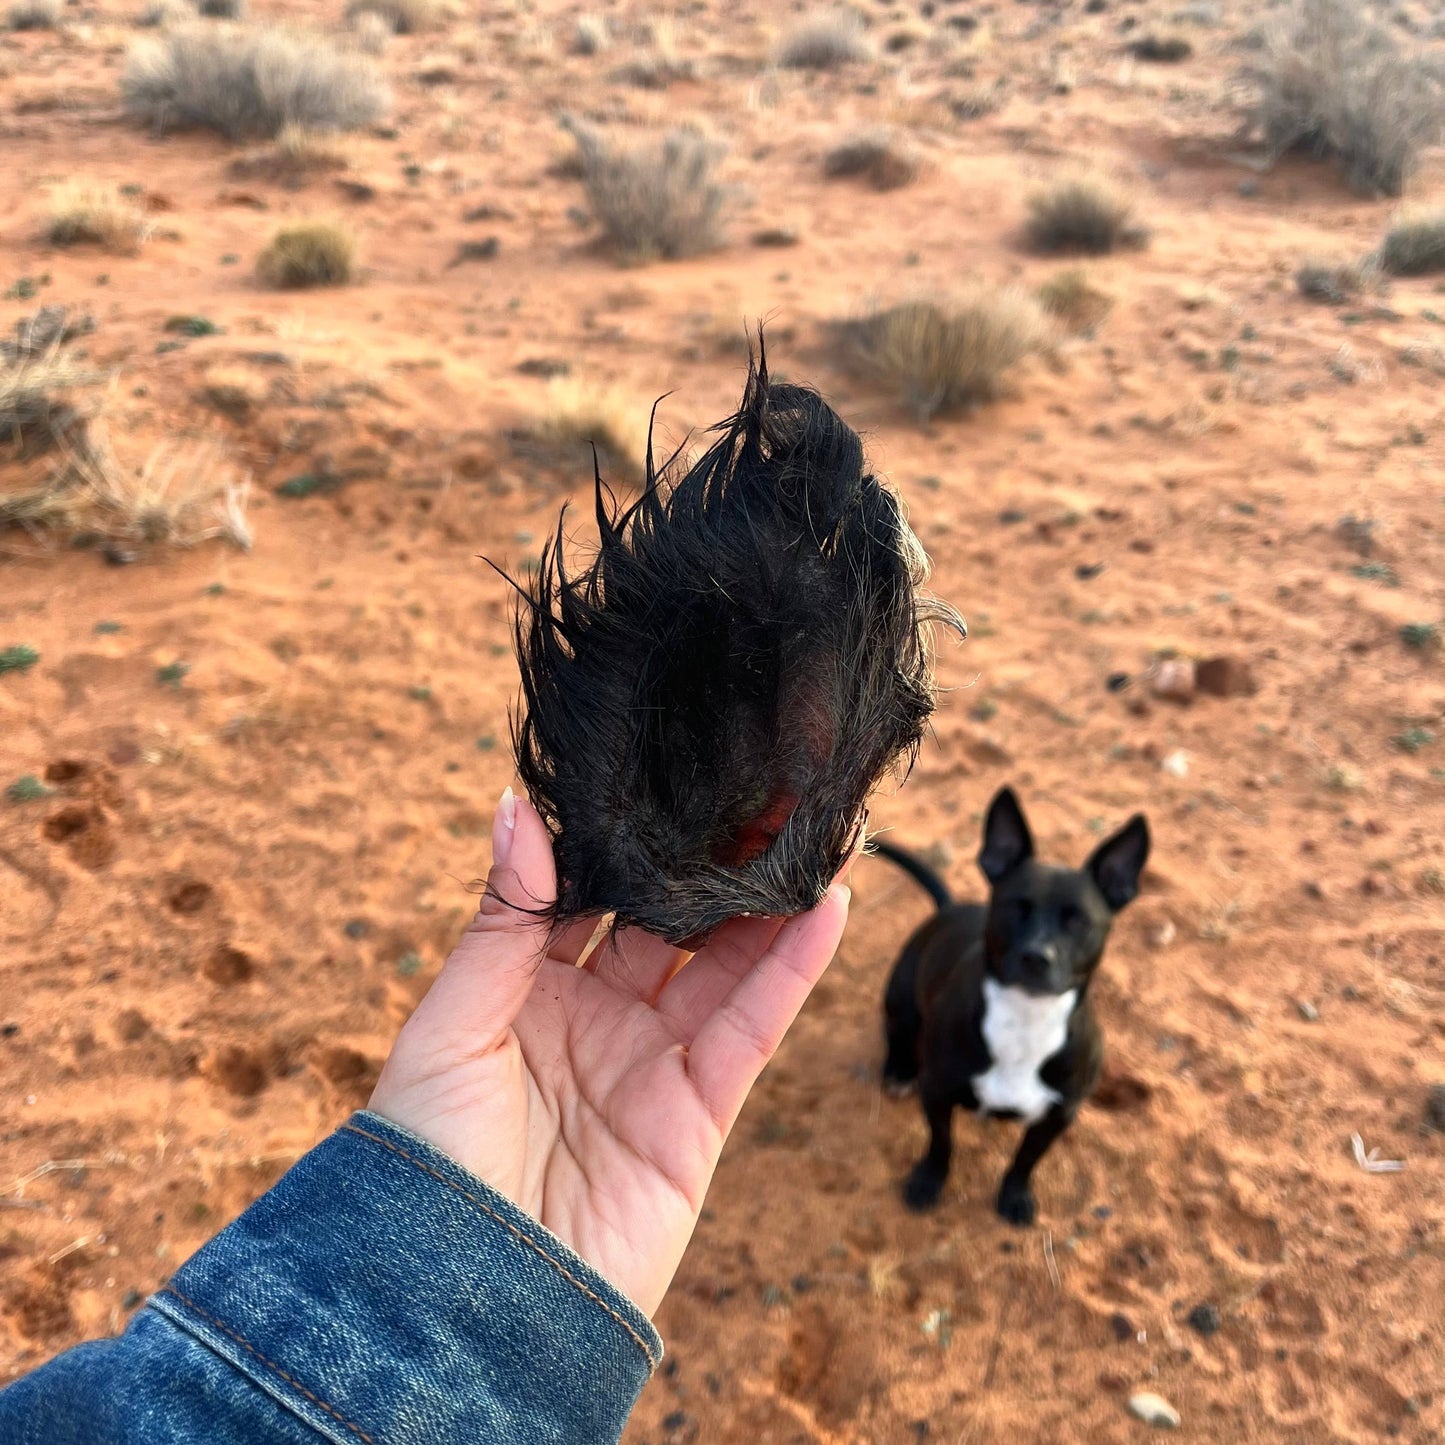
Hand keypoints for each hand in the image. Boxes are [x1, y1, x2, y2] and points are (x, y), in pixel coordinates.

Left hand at [370, 788, 849, 1314]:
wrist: (459, 1300)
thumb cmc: (426, 1164)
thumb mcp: (450, 1027)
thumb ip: (503, 920)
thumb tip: (519, 808)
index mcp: (525, 993)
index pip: (590, 898)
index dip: (628, 844)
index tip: (663, 776)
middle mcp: (594, 1019)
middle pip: (668, 925)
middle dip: (709, 864)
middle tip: (755, 791)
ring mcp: (649, 1064)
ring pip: (723, 965)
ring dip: (767, 903)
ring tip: (810, 830)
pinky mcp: (697, 1114)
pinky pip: (753, 1029)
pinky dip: (793, 969)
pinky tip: (824, 904)